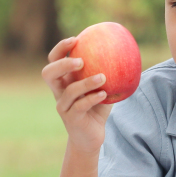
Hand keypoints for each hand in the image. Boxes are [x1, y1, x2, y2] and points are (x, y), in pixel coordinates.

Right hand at [41, 36, 111, 156]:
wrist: (90, 137)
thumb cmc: (97, 110)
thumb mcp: (103, 89)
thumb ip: (108, 73)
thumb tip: (126, 52)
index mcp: (64, 81)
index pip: (54, 60)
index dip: (60, 48)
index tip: (75, 39)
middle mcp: (59, 92)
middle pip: (49, 73)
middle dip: (63, 63)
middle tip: (81, 60)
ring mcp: (63, 106)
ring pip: (69, 91)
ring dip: (86, 82)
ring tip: (103, 77)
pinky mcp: (71, 118)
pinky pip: (80, 106)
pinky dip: (93, 98)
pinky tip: (104, 94)